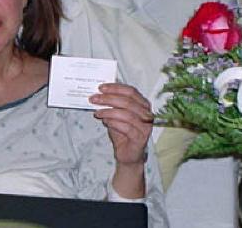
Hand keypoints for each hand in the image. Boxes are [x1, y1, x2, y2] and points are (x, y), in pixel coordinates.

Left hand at [89, 83, 152, 198]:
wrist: (128, 155)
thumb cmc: (123, 133)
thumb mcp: (116, 115)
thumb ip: (112, 104)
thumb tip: (100, 92)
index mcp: (143, 104)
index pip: (130, 91)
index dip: (115, 88)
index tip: (101, 88)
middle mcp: (147, 114)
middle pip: (128, 101)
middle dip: (109, 98)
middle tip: (94, 98)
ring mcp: (145, 126)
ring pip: (127, 114)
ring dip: (109, 111)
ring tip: (97, 112)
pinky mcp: (140, 138)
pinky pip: (126, 127)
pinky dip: (114, 123)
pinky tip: (105, 121)